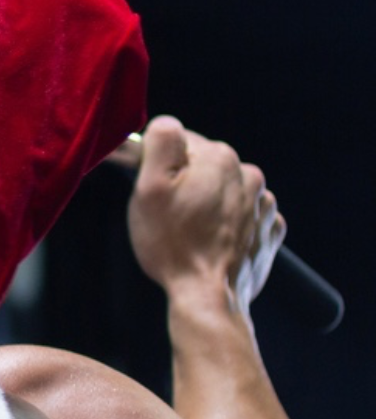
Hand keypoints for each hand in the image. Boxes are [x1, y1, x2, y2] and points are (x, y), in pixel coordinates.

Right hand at [129, 115, 285, 311]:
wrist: (207, 295)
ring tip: (190, 232)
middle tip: (166, 214)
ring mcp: (263, 205)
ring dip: (208, 204)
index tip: (149, 188)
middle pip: (206, 167)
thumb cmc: (173, 244)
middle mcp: (248, 175)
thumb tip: (166, 124)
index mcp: (219, 158)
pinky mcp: (269, 230)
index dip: (159, 163)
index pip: (181, 141)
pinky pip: (244, 216)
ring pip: (226, 192)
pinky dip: (228, 225)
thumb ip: (160, 143)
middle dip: (187, 184)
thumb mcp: (149, 187)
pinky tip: (211, 242)